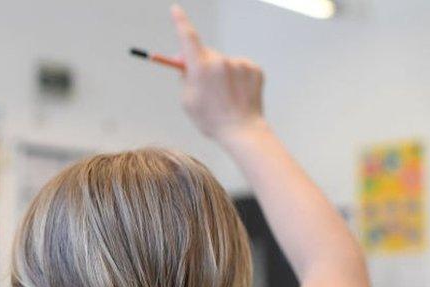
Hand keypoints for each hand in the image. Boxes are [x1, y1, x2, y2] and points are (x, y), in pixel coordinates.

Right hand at [171, 5, 266, 143]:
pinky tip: (236, 93)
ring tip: (222, 96)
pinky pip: (239, 67)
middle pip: (205, 53)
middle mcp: (221, 61)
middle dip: (200, 62)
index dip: (180, 21)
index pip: (188, 37)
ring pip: (223, 62)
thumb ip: (184, 77)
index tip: (175, 9)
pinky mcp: (254, 69)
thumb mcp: (187, 101)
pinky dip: (235, 77)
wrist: (242, 131)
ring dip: (219, 73)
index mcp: (201, 68)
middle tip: (198, 79)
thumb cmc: (211, 119)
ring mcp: (240, 64)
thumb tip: (185, 60)